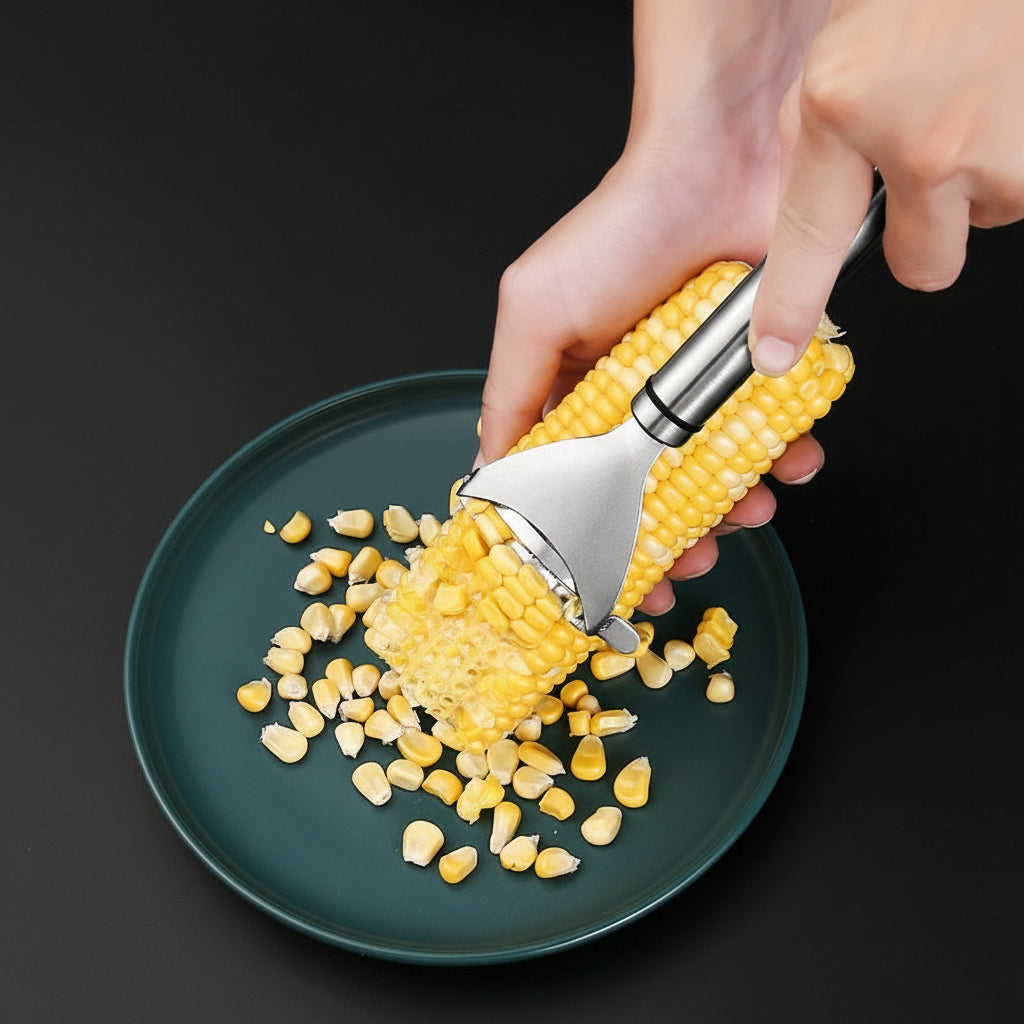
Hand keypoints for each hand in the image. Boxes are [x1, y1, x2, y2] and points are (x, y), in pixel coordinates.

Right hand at [477, 1, 832, 612]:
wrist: (722, 161)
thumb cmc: (621, 229)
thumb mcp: (535, 310)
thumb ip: (509, 393)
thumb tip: (489, 471)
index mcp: (579, 395)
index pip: (577, 484)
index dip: (591, 538)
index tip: (608, 580)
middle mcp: (639, 402)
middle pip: (651, 496)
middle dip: (669, 543)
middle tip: (683, 568)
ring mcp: (702, 393)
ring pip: (718, 480)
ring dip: (734, 511)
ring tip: (746, 512)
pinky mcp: (759, 376)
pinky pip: (777, 437)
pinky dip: (787, 459)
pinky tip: (792, 463)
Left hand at [750, 0, 1023, 375]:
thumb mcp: (849, 38)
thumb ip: (827, 122)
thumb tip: (820, 187)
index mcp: (848, 103)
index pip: (806, 239)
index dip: (788, 306)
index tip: (773, 353)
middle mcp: (925, 140)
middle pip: (924, 263)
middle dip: (929, 229)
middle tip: (937, 159)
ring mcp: (1005, 147)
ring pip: (993, 214)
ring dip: (989, 174)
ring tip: (987, 90)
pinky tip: (1016, 87)